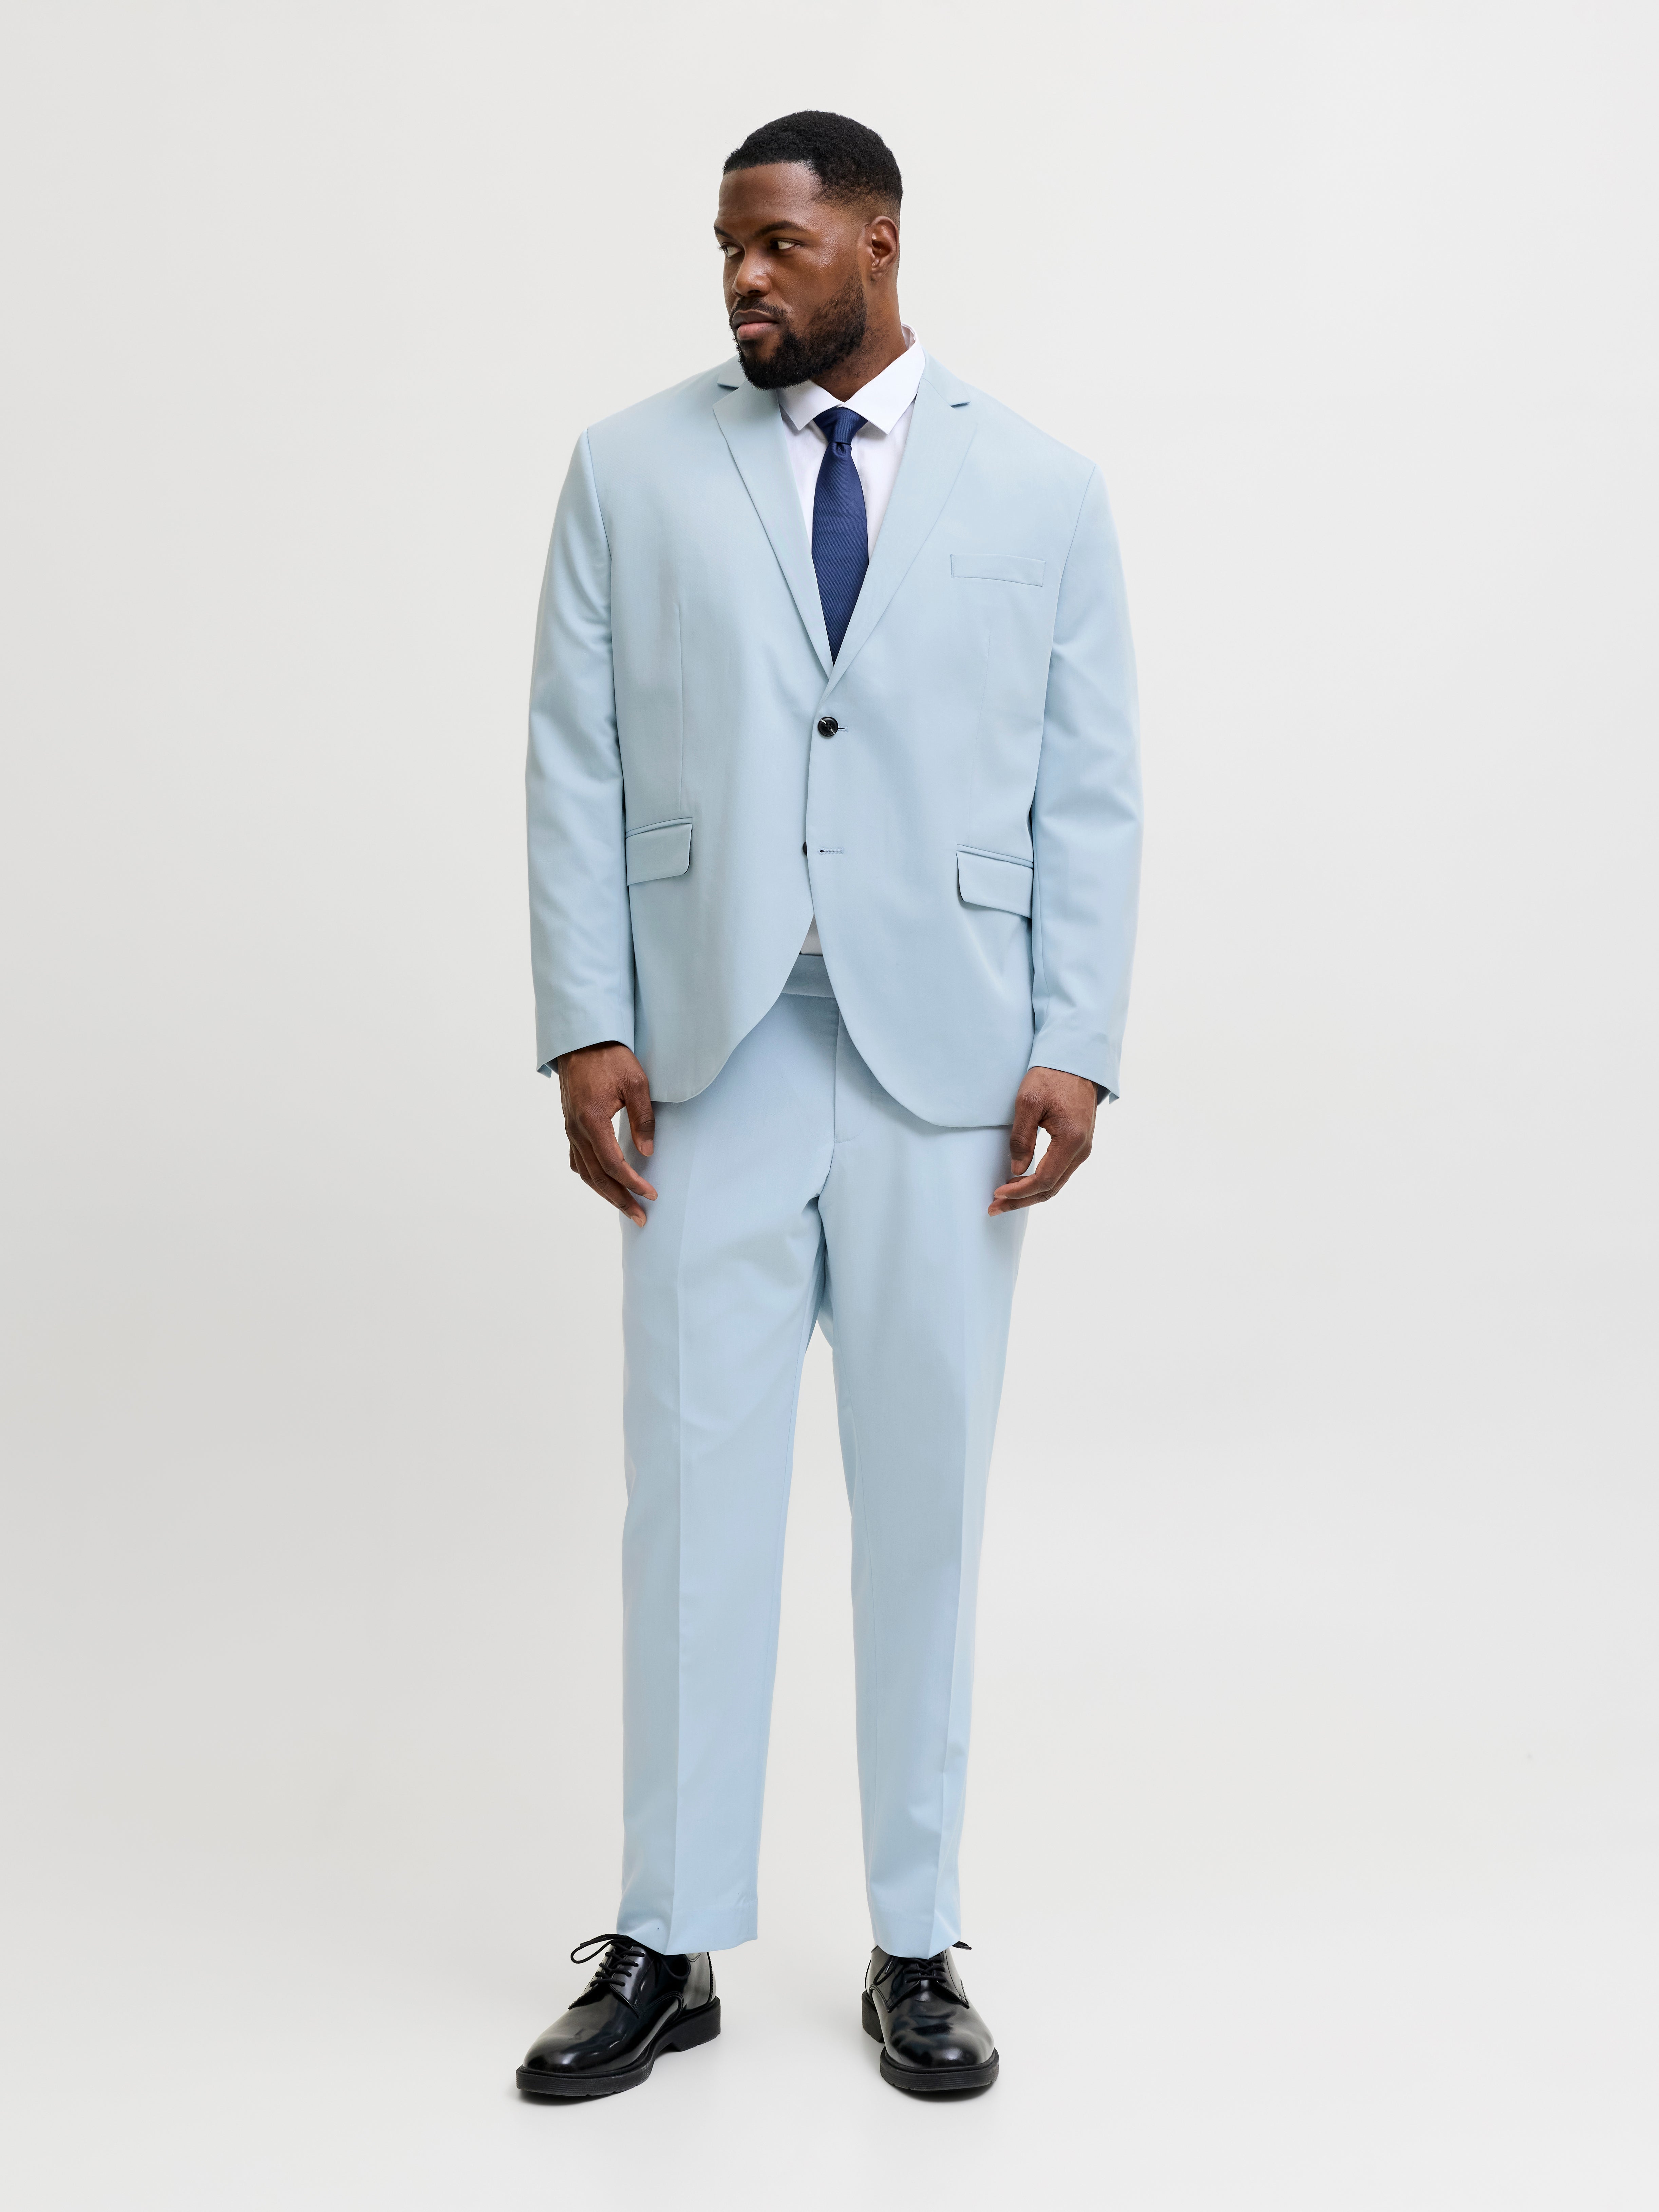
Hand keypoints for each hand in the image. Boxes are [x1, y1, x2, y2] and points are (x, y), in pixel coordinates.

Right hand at [556, 1042, 657, 1226]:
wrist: (582, 1040)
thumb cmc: (610, 1057)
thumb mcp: (636, 1083)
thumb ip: (643, 1119)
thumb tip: (648, 1152)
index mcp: (591, 1120)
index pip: (612, 1164)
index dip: (633, 1183)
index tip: (652, 1194)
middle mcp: (576, 1129)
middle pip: (596, 1177)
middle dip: (619, 1200)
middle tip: (641, 1218)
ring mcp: (570, 1129)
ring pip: (585, 1172)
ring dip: (605, 1193)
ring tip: (626, 1207)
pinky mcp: (570, 1125)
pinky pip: (578, 1159)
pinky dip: (591, 1176)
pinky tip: (604, 1183)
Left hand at [989, 1066, 1097, 1214]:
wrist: (1076, 1060)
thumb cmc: (1051, 1076)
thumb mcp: (1028, 1103)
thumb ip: (1021, 1139)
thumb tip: (1015, 1171)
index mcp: (1071, 1140)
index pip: (1044, 1180)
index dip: (1019, 1192)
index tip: (996, 1193)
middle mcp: (1082, 1149)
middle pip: (1051, 1188)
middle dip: (1021, 1201)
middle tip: (994, 1208)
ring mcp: (1083, 1148)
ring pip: (1056, 1183)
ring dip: (1029, 1193)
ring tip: (1003, 1199)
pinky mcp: (1078, 1144)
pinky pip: (1058, 1172)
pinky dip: (1039, 1182)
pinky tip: (1020, 1182)